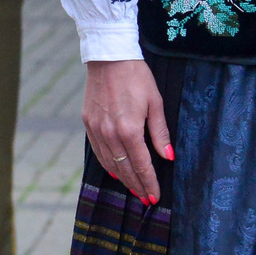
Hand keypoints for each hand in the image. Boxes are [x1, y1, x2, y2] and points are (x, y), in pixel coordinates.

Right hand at [83, 58, 171, 205]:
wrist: (109, 56)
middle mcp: (110, 133)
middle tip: (146, 198)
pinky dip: (107, 163)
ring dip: (122, 178)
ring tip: (133, 188)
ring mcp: (96, 128)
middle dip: (137, 185)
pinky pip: (97, 150)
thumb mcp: (155, 103)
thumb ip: (160, 133)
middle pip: (124, 168)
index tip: (155, 196)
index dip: (149, 182)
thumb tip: (168, 156)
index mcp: (129, 129)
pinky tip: (114, 169)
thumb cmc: (136, 77)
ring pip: (109, 162)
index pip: (141, 165)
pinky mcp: (88, 122)